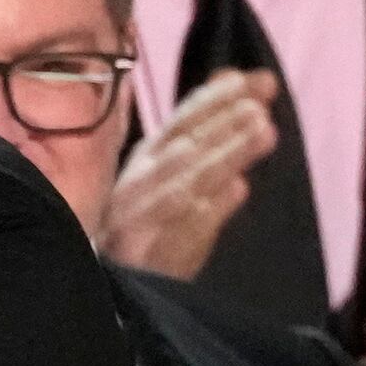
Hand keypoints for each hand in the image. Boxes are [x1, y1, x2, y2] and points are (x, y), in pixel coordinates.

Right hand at [93, 70, 278, 276]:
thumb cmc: (143, 225)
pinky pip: (181, 232)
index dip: (219, 99)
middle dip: (223, 124)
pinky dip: (208, 211)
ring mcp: (140, 221)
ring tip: (261, 132)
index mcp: (146, 161)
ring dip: (224, 155)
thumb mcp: (169, 169)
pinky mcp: (146, 261)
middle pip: (185, 147)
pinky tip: (236, 189)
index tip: (256, 81)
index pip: (183, 121)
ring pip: (186, 182)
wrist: (104, 290)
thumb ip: (201, 127)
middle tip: (259, 107)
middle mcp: (139, 185)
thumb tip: (231, 75)